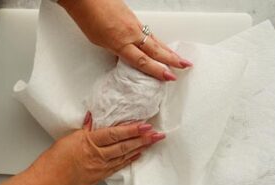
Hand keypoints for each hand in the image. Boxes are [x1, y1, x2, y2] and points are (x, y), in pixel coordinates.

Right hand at [28, 112, 165, 184]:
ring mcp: (100, 167)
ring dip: (140, 148)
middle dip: (142, 139)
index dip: (132, 129)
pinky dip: (129, 160)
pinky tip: (137, 155)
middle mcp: (97, 155)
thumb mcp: (68, 138)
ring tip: (151, 142)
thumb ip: (84, 129)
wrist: (46, 182)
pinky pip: (118, 167)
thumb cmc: (53, 161)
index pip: (115, 133)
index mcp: (89, 142)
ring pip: (124, 156)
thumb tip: (92, 119)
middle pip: (124, 145)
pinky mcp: (99, 176)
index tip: (145, 124)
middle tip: (156, 134)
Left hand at [58, 0, 192, 80]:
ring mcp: (135, 24)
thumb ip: (114, 49)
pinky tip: (161, 44)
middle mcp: (131, 34)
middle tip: (186, 65)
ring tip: (179, 57)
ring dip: (168, 50)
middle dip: (172, 59)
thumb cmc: (88, 18)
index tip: (169, 77)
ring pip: (155, 40)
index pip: (142, 61)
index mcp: (120, 43)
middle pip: (155, 49)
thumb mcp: (99, 42)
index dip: (157, 70)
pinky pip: (150, 32)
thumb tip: (124, 55)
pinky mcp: (134, 17)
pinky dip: (158, 40)